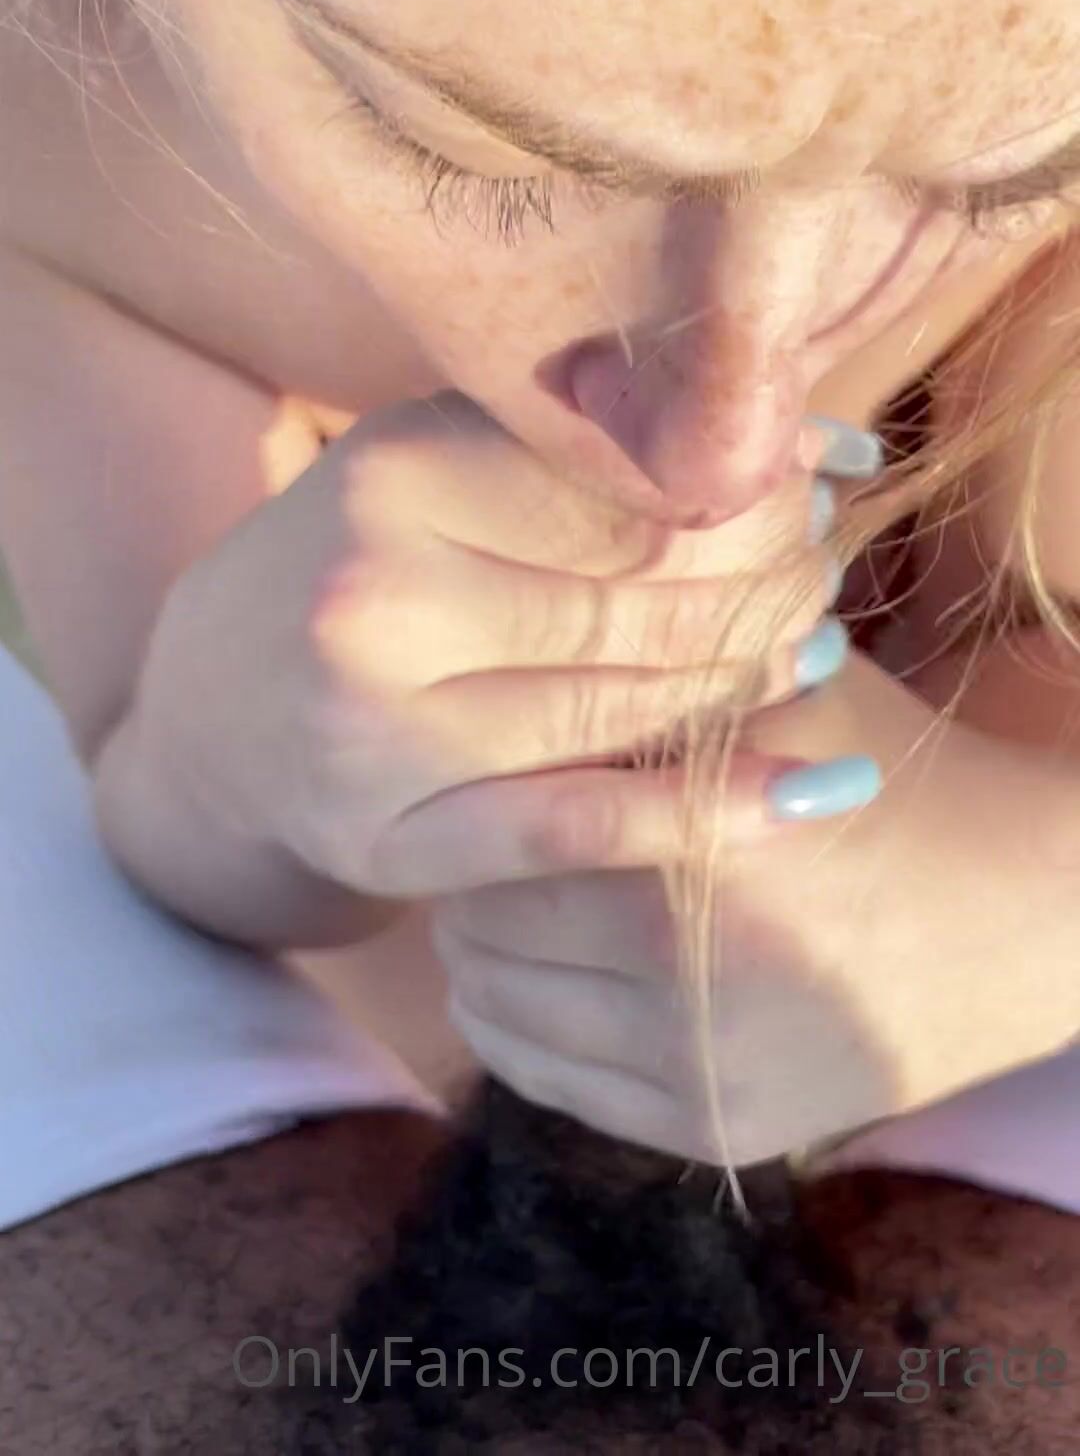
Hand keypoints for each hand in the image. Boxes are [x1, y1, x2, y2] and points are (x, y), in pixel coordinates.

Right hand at [133, 392, 849, 919]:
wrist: (212, 716)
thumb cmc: (361, 569)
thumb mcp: (437, 468)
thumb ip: (587, 444)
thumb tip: (818, 438)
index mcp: (392, 475)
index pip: (619, 489)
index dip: (742, 497)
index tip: (819, 490)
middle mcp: (372, 595)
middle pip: (628, 600)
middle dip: (757, 593)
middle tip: (828, 583)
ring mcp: (372, 730)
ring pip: (615, 709)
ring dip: (742, 688)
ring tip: (816, 657)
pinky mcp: (387, 841)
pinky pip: (572, 827)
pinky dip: (698, 813)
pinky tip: (805, 794)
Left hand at [433, 651, 1066, 1164]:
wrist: (1026, 916)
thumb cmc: (892, 778)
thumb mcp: (786, 690)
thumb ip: (660, 672)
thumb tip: (517, 651)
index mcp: (698, 854)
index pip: (505, 835)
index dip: (478, 800)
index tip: (473, 776)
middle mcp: (689, 980)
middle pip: (485, 928)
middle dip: (471, 879)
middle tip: (475, 842)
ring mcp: (700, 1074)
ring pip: (499, 1014)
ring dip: (480, 957)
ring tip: (500, 906)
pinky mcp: (715, 1137)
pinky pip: (552, 1087)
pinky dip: (517, 1029)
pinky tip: (530, 980)